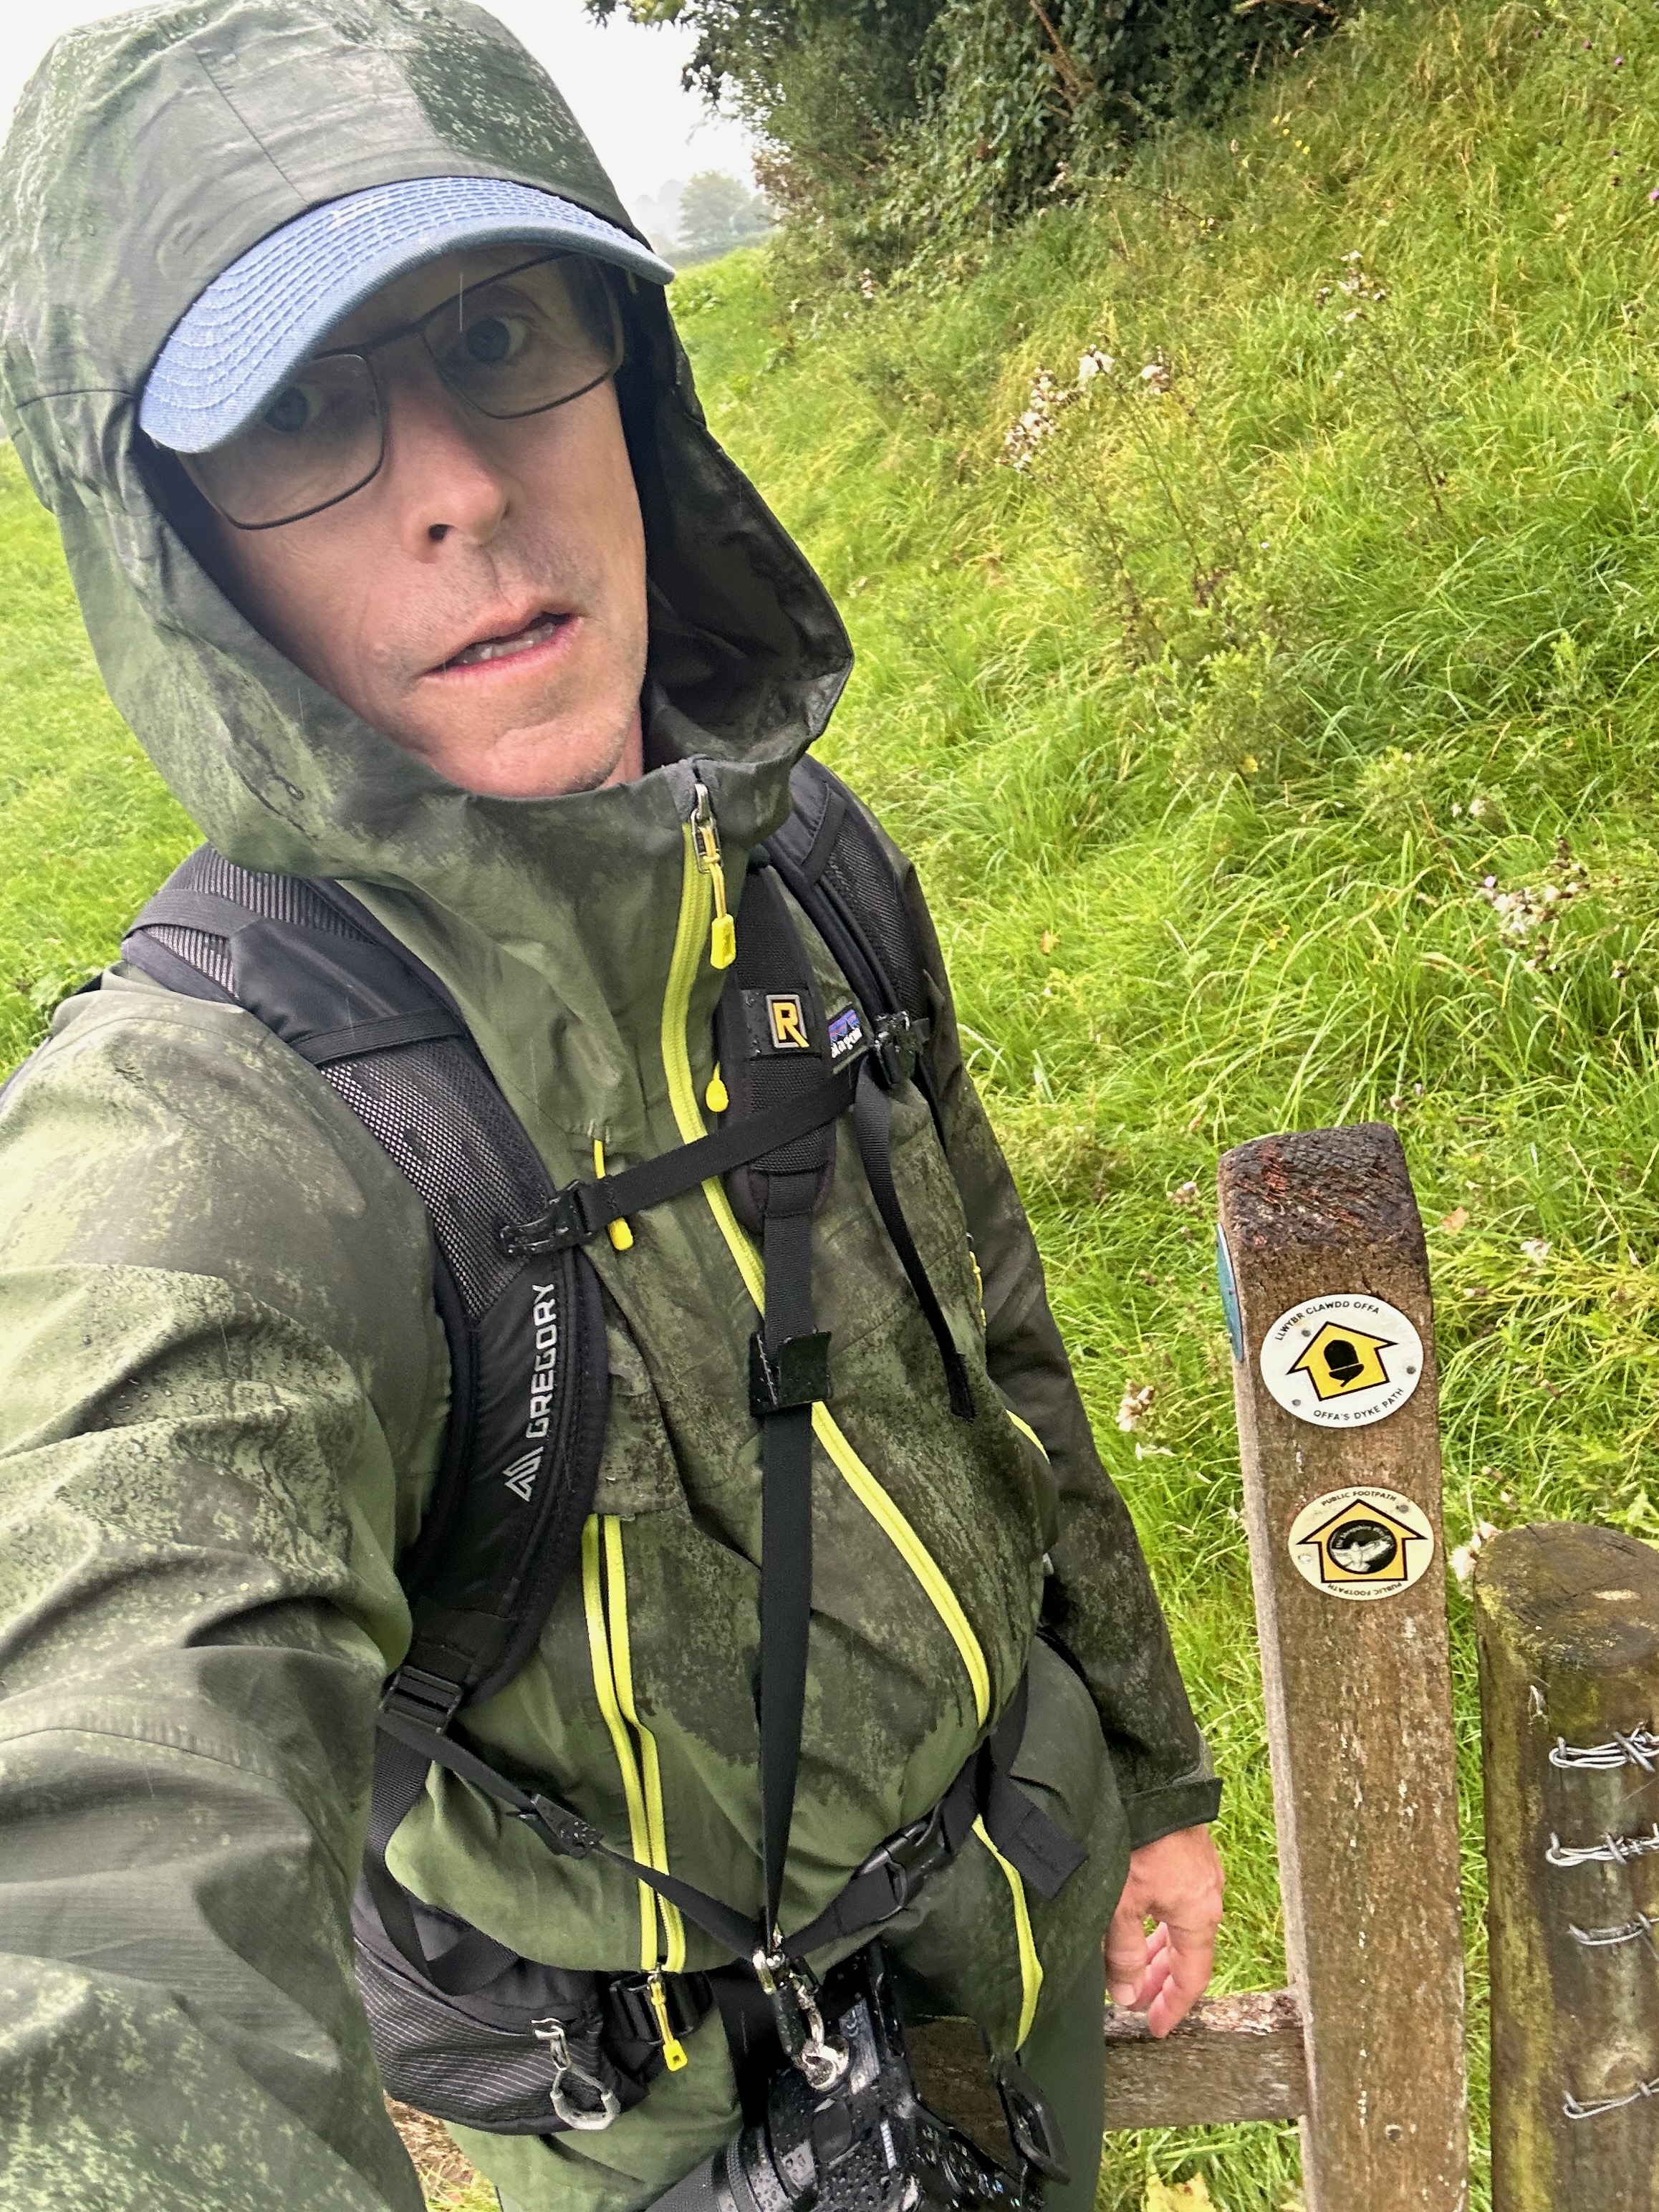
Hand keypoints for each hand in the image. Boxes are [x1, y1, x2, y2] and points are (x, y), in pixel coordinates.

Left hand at [1104, 1823, 1223, 2038]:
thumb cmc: (1137, 1839)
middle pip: (1186, 1952)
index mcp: (1198, 1915)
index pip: (1192, 1976)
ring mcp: (1199, 1870)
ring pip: (1179, 1925)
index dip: (1173, 2005)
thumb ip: (1122, 1954)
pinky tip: (1137, 1921)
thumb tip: (1125, 1995)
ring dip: (1157, 1950)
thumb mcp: (1121, 1903)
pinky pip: (1175, 1901)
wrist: (1152, 1776)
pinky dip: (1157, 1922)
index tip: (1156, 2027)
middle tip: (1134, 2001)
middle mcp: (1207, 1895)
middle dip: (1160, 1979)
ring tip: (1131, 1968)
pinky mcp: (1185, 1849)